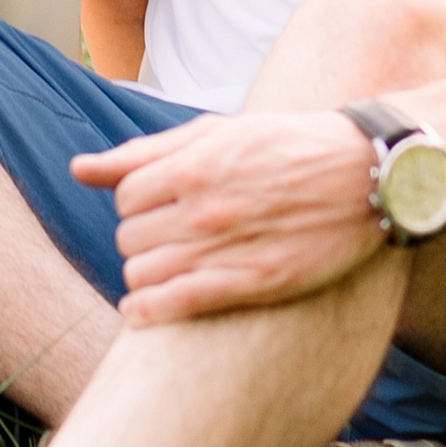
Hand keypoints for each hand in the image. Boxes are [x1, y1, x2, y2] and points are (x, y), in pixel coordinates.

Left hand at [70, 110, 384, 327]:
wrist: (366, 172)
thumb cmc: (287, 145)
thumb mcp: (215, 132)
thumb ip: (144, 152)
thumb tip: (79, 170)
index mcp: (194, 163)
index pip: (125, 197)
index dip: (137, 204)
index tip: (158, 207)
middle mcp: (204, 205)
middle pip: (130, 236)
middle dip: (141, 238)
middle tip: (169, 236)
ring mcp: (227, 245)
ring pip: (144, 272)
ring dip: (145, 274)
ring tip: (167, 267)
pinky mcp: (255, 282)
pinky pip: (179, 302)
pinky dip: (149, 310)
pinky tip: (138, 313)